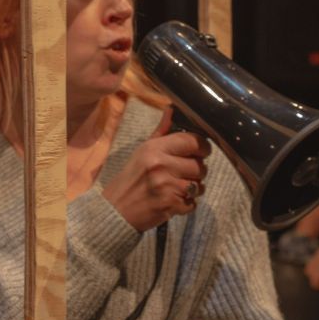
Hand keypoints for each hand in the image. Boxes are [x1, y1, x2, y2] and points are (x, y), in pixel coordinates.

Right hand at [99, 107, 210, 231]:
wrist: (116, 210)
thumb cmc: (130, 178)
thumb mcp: (142, 151)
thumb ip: (161, 132)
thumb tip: (172, 109)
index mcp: (155, 149)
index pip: (193, 141)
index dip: (202, 147)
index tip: (200, 151)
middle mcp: (162, 165)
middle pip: (200, 166)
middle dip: (196, 171)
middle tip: (183, 173)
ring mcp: (168, 186)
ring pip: (199, 185)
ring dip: (193, 188)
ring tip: (177, 188)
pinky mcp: (172, 205)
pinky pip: (193, 203)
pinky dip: (186, 204)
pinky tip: (173, 200)